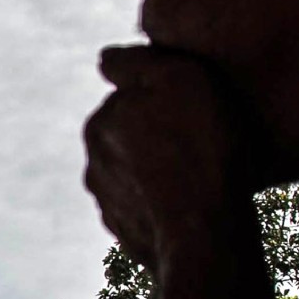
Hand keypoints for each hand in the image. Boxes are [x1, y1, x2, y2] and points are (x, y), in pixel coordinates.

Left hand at [83, 45, 254, 274]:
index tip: (195, 109)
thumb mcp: (178, 79)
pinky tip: (196, 206)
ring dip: (162, 173)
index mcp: (98, 124)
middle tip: (202, 143)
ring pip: (140, 176)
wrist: (204, 237)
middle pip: (133, 138)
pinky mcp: (130, 239)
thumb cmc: (199, 150)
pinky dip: (167, 207)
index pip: (130, 98)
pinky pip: (151, 212)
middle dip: (159, 137)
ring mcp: (109, 206)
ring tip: (202, 176)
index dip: (166, 99)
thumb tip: (105, 59)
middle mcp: (94, 166)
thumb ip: (136, 63)